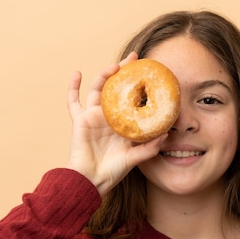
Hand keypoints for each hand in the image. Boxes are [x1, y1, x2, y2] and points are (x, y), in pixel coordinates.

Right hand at [66, 52, 166, 196]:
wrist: (91, 181)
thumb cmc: (112, 172)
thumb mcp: (134, 159)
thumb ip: (149, 148)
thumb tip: (167, 135)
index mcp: (123, 123)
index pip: (133, 98)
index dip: (140, 85)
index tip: (150, 72)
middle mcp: (109, 116)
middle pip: (116, 87)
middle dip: (124, 71)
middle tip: (135, 58)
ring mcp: (94, 116)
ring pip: (98, 88)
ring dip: (105, 74)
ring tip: (116, 65)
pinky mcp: (81, 119)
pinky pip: (73, 101)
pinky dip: (73, 87)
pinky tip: (77, 73)